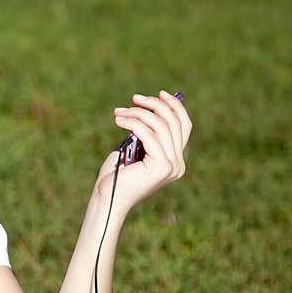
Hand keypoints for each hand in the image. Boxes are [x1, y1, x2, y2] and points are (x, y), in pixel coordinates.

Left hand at [92, 90, 192, 214]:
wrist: (107, 199)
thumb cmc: (115, 176)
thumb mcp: (133, 149)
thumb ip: (145, 133)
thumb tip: (147, 108)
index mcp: (175, 161)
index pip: (184, 126)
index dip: (174, 107)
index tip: (158, 93)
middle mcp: (178, 164)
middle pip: (174, 122)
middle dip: (153, 106)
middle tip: (134, 99)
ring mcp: (172, 166)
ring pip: (161, 126)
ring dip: (138, 113)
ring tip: (119, 113)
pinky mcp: (161, 166)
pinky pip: (148, 134)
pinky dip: (133, 123)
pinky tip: (118, 121)